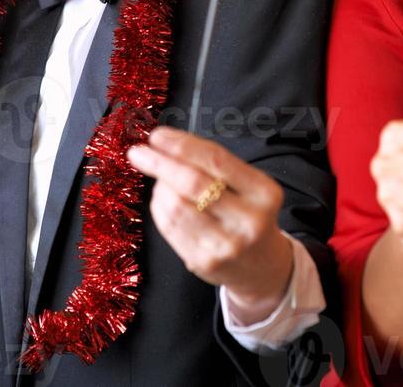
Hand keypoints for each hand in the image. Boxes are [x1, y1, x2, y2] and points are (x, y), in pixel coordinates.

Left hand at [127, 126, 293, 315]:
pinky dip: (159, 208)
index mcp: (263, 192)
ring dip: (160, 187)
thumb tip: (167, 145)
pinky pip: (170, 228)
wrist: (261, 267)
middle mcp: (248, 220)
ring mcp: (225, 245)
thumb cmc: (249, 214)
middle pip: (193, 183)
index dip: (183, 145)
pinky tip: (161, 199)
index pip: (216, 160)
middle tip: (138, 152)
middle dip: (160, 163)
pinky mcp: (204, 263)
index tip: (158, 135)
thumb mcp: (249, 186)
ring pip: (176, 206)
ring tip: (160, 180)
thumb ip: (216, 166)